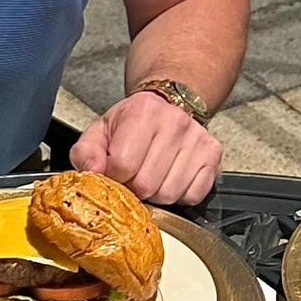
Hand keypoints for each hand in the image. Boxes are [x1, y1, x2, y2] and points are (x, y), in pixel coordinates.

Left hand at [69, 90, 222, 205]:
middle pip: (147, 184)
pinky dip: (180, 196)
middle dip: (134, 188)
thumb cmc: (132, 122)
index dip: (114, 176)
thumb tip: (94, 171)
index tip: (115, 171)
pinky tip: (171, 178)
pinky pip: (194, 196)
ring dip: (156, 194)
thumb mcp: (101, 130)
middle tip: (133, 177)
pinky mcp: (213, 154)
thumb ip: (86, 152)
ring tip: (152, 176)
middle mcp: (174, 122)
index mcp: (142, 112)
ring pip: (170, 194)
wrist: (169, 103)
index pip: (122, 165)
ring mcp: (197, 139)